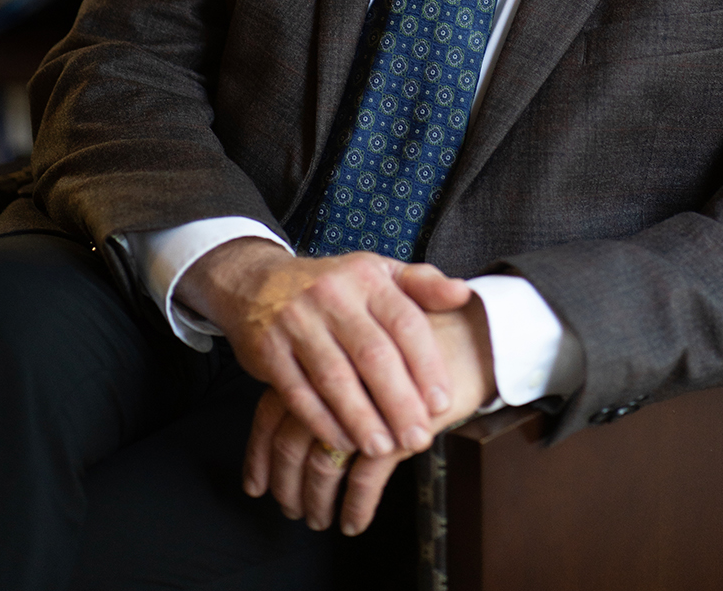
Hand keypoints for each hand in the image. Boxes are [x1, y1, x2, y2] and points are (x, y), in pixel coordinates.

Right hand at [175, 237, 471, 459]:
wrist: (259, 281)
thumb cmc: (334, 285)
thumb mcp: (378, 273)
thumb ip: (422, 284)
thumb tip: (464, 293)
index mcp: (368, 275)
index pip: (405, 322)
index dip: (426, 365)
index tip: (442, 402)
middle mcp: (333, 295)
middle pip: (373, 354)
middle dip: (399, 401)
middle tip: (418, 438)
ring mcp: (297, 320)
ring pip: (335, 377)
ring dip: (362, 418)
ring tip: (384, 448)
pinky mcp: (268, 347)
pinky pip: (297, 391)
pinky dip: (321, 421)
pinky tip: (342, 442)